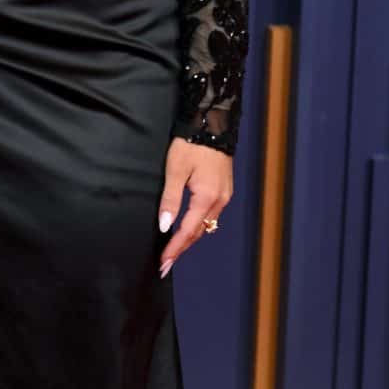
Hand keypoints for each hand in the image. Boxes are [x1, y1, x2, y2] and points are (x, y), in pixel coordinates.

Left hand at [157, 137, 231, 276]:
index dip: (174, 248)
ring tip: (174, 249)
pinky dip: (198, 225)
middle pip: (199, 232)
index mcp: (207, 198)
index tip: (163, 263)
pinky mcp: (225, 189)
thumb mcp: (175, 170)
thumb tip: (164, 226)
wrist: (212, 124)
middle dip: (182, 248)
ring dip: (190, 238)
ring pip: (206, 225)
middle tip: (166, 263)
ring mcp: (225, 196)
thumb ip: (170, 199)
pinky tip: (188, 227)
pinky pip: (211, 215)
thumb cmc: (190, 145)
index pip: (188, 231)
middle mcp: (220, 201)